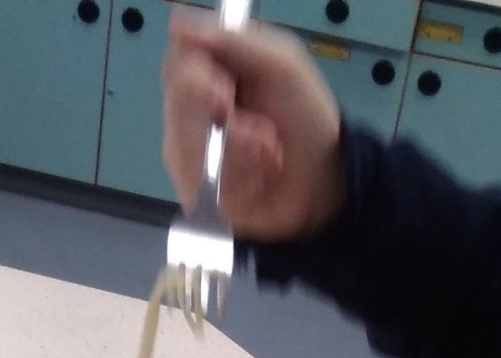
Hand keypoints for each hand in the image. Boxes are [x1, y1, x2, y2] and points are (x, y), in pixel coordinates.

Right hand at [162, 10, 346, 242]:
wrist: (324, 179)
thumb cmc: (305, 118)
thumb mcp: (283, 65)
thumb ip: (235, 41)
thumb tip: (178, 22)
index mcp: (209, 72)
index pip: (177, 62)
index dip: (195, 74)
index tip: (224, 86)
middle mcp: (192, 111)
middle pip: (176, 104)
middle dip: (224, 118)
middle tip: (258, 129)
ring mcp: (190, 153)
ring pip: (187, 145)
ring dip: (239, 150)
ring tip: (270, 153)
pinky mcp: (195, 191)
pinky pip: (199, 181)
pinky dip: (238, 177)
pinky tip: (259, 177)